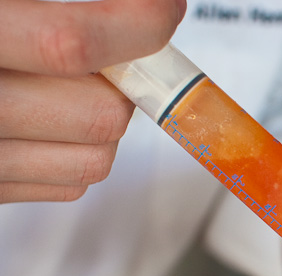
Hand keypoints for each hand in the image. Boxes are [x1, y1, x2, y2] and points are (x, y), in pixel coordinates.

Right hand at [0, 0, 185, 202]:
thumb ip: (53, 8)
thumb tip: (139, 8)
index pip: (71, 43)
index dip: (135, 25)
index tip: (163, 10)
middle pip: (101, 114)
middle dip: (120, 81)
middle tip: (107, 55)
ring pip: (95, 158)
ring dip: (101, 120)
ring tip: (69, 85)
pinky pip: (71, 181)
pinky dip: (78, 150)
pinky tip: (47, 119)